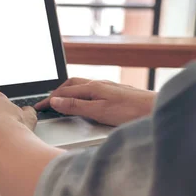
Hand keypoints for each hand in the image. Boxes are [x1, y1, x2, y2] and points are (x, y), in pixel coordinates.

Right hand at [35, 78, 155, 126]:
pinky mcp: (115, 92)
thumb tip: (56, 101)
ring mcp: (108, 87)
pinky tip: (84, 100)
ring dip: (68, 92)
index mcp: (92, 87)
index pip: (63, 93)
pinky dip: (79, 94)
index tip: (38, 107)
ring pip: (81, 86)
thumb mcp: (98, 111)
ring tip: (61, 100)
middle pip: (71, 85)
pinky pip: (90, 89)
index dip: (49, 100)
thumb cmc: (131, 112)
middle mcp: (99, 84)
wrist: (157, 109)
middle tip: (46, 102)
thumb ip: (75, 106)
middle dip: (56, 92)